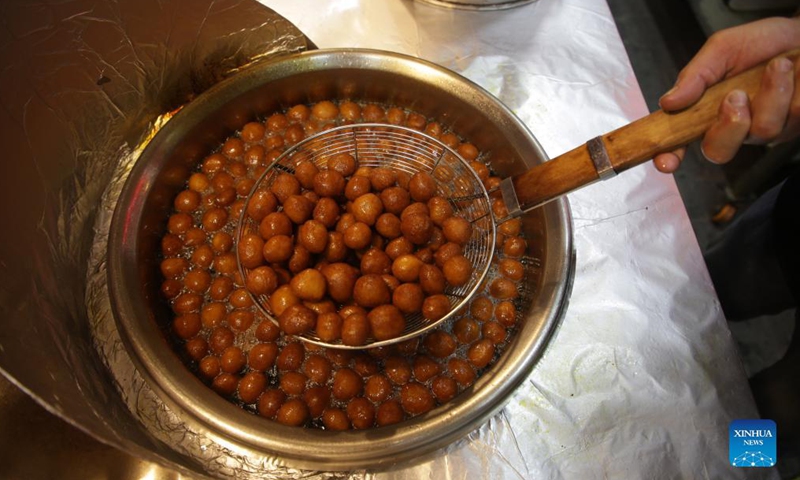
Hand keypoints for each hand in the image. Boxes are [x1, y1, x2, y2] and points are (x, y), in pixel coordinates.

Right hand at [654, 17, 799, 172]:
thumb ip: (695, 75)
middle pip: (720, 152)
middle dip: (730, 124)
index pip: (680, 142)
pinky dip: (794, 87)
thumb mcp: (721, 49)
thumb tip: (668, 102)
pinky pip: (794, 115)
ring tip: (780, 65)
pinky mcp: (795, 124)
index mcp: (707, 113)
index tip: (667, 161)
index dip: (671, 155)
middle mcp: (735, 128)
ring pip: (764, 131)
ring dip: (772, 93)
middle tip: (737, 94)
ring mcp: (766, 130)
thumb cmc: (760, 43)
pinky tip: (795, 72)